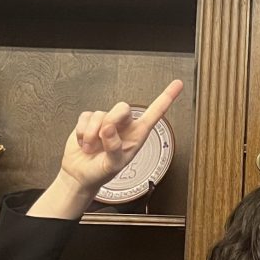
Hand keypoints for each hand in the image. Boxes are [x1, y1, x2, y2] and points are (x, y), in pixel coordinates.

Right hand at [58, 80, 183, 193]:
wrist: (80, 175)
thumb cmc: (101, 172)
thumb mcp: (113, 165)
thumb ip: (114, 148)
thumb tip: (109, 129)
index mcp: (137, 135)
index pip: (155, 113)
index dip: (166, 98)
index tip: (178, 84)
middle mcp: (124, 126)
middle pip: (122, 107)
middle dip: (111, 120)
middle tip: (103, 136)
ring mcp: (106, 122)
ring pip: (100, 113)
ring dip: (92, 133)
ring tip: (92, 148)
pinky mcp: (89, 121)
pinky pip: (86, 116)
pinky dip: (82, 132)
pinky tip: (84, 142)